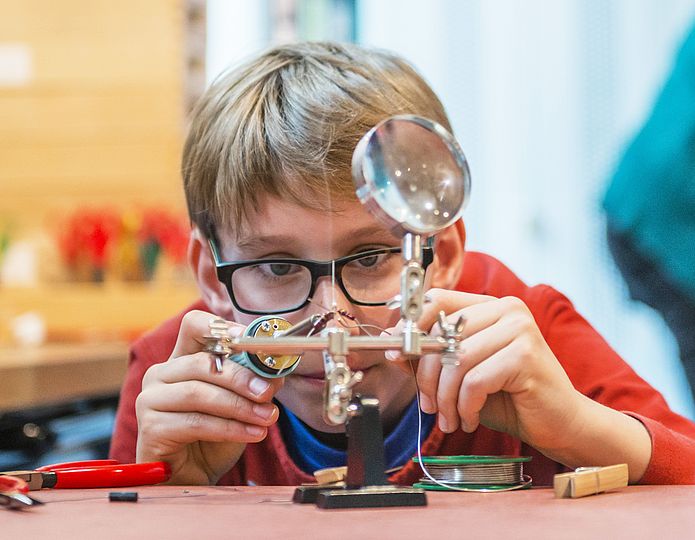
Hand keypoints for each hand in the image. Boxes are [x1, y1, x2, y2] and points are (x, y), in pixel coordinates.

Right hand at [135, 310, 282, 484]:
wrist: (191, 478)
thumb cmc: (213, 436)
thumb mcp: (240, 405)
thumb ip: (254, 385)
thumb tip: (276, 373)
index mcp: (182, 358)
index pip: (194, 325)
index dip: (221, 327)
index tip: (251, 339)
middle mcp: (161, 374)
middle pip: (203, 362)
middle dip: (241, 377)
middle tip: (268, 392)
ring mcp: (150, 399)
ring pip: (199, 393)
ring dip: (240, 406)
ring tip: (267, 418)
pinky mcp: (150, 427)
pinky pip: (195, 423)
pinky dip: (230, 429)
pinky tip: (253, 434)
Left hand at [386, 289, 582, 452]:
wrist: (560, 424)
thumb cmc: (510, 399)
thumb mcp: (461, 376)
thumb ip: (428, 358)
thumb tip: (390, 346)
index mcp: (490, 306)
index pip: (438, 300)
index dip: (410, 325)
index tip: (394, 351)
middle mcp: (506, 309)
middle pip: (441, 334)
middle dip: (426, 376)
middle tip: (429, 405)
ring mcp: (519, 328)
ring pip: (456, 360)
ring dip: (445, 398)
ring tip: (450, 418)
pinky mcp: (525, 354)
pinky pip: (474, 380)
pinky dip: (465, 406)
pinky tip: (469, 419)